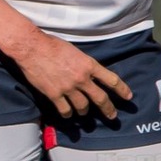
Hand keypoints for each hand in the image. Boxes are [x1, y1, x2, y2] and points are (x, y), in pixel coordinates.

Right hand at [11, 30, 131, 118]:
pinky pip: (65, 109)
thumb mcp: (75, 51)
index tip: (128, 96)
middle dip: (108, 109)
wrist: (32, 48)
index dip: (122, 89)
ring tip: (84, 113)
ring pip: (83, 106)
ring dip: (84, 112)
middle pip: (100, 98)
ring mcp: (68, 88)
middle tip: (112, 116)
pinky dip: (67, 114)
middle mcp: (82, 78)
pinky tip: (67, 115)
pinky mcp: (54, 94)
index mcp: (89, 65)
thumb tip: (87, 72)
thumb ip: (83, 63)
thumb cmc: (51, 44)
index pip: (111, 80)